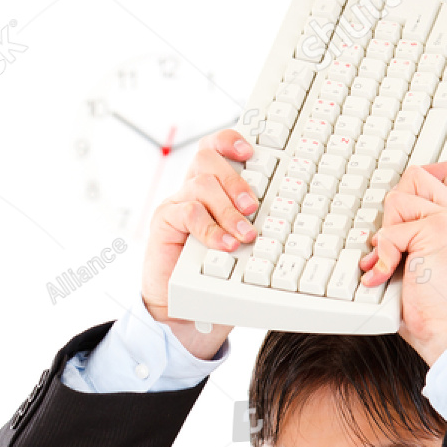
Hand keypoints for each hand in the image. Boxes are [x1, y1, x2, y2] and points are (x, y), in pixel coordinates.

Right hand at [142, 129, 259, 360]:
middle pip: (208, 159)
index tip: (251, 151)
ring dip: (228, 209)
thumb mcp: (238, 243)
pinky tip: (225, 245)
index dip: (230, 142)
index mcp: (210, 188)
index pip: (215, 149)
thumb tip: (283, 218)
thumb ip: (251, 224)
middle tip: (253, 208)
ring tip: (244, 235)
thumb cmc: (211, 274)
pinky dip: (210, 228)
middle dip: (236, 181)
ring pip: (201, 184)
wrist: (178, 303)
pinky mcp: (164, 222)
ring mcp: (176, 203)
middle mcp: (191, 190)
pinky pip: (188, 212)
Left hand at [358, 160, 446, 366]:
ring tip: (391, 263)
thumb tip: (384, 232)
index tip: (401, 221)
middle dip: (395, 210)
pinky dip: (381, 258)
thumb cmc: (440, 311)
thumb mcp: (434, 265)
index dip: (416, 188)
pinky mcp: (438, 230)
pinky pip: (391, 232)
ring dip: (387, 234)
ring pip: (400, 198)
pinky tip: (384, 277)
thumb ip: (422, 238)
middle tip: (394, 245)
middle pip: (417, 177)